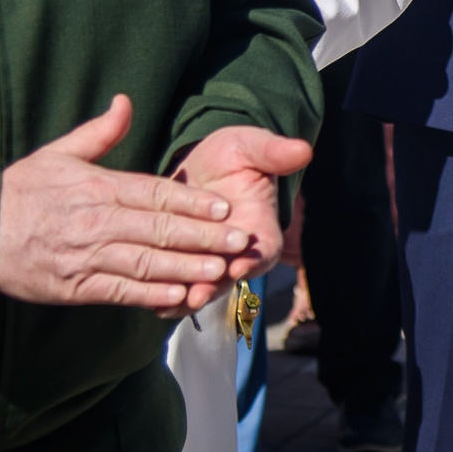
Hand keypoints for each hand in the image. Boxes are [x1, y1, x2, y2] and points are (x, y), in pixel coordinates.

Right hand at [0, 96, 294, 313]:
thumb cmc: (21, 191)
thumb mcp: (58, 153)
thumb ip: (99, 132)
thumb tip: (125, 101)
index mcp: (97, 187)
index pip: (155, 194)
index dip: (192, 202)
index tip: (224, 206)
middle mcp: (97, 222)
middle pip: (159, 230)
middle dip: (203, 236)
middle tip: (238, 240)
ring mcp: (87, 257)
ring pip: (147, 263)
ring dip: (187, 268)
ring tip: (220, 270)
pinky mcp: (76, 287)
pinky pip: (121, 292)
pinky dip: (153, 295)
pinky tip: (181, 296)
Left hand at [168, 123, 311, 294]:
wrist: (204, 164)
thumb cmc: (234, 155)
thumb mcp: (251, 147)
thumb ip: (273, 153)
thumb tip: (303, 150)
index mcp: (260, 226)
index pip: (264, 249)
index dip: (253, 260)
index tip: (239, 266)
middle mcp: (236, 251)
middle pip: (229, 276)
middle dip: (212, 287)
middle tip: (196, 295)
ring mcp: (210, 260)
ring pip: (202, 284)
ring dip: (186, 296)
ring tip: (170, 304)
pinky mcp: (184, 262)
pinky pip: (178, 284)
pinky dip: (166, 295)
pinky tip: (150, 302)